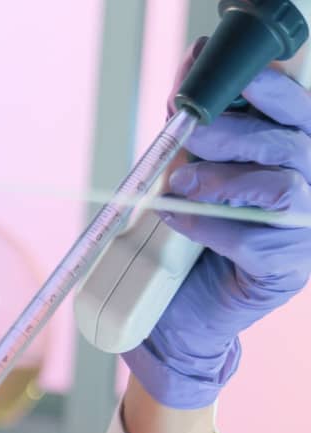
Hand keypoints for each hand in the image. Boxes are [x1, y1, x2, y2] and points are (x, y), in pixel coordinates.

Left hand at [128, 43, 310, 408]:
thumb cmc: (195, 235)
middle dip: (234, 132)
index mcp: (298, 154)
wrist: (183, 316)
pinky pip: (252, 237)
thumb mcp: (196, 174)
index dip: (265, 87)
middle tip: (189, 133)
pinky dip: (208, 225)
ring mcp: (306, 229)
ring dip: (222, 180)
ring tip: (179, 185)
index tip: (226, 76)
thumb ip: (200, 133)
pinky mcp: (288, 267)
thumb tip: (189, 72)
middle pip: (288, 142)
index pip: (297, 108)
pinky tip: (179, 222)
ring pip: (279, 187)